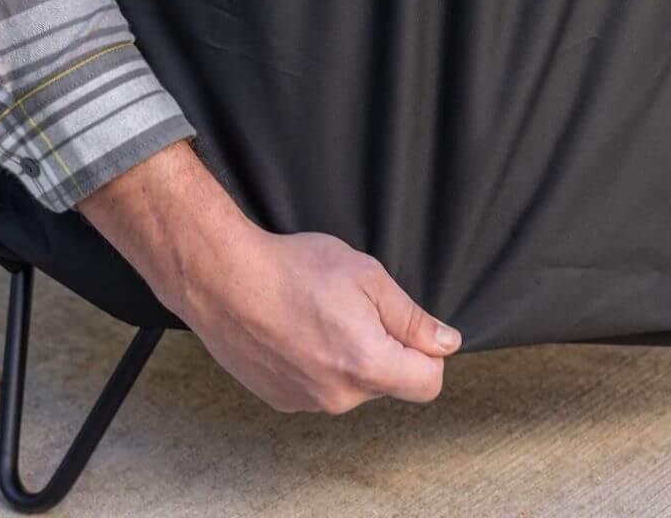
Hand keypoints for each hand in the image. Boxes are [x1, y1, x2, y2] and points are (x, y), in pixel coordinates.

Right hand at [78, 142, 460, 412]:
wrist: (225, 278)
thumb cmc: (292, 269)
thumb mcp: (367, 276)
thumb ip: (411, 317)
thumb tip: (446, 342)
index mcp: (368, 365)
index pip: (429, 383)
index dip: (427, 351)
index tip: (407, 326)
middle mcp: (339, 396)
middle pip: (388, 382)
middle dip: (384, 348)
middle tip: (353, 306)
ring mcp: (307, 402)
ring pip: (352, 384)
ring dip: (348, 355)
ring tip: (319, 314)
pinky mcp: (280, 399)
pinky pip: (318, 386)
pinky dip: (316, 362)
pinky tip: (296, 328)